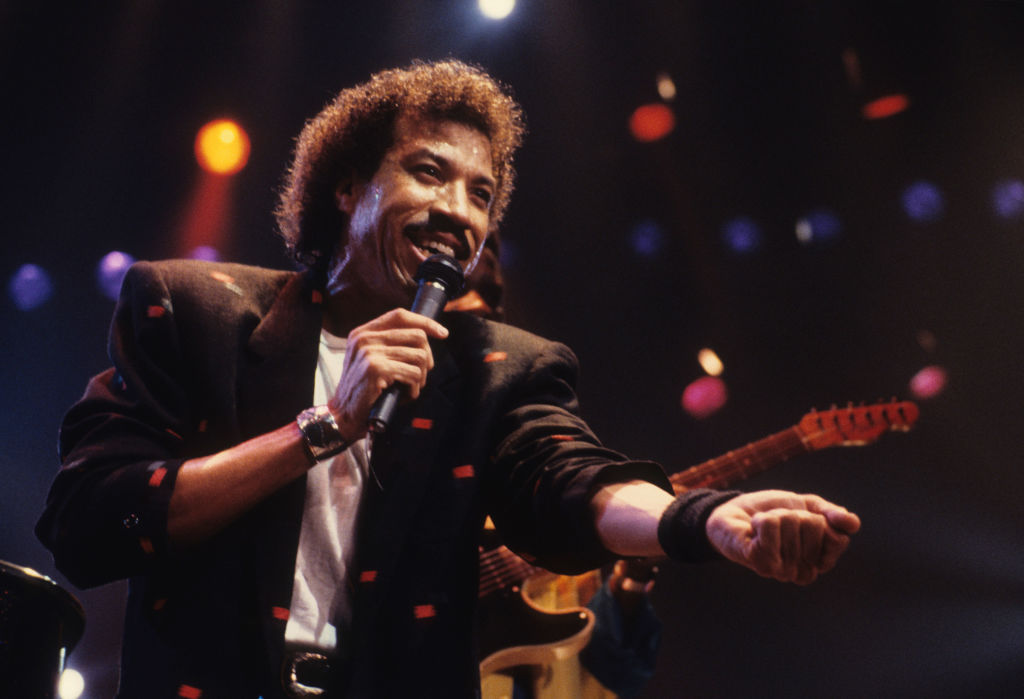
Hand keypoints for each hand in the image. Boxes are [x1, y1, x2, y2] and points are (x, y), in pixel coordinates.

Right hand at [327, 308, 448, 440]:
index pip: (400, 316)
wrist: (343, 414)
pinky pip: (413, 374)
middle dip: (426, 358)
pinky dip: (414, 389)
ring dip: (420, 378)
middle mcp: (365, 339)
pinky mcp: (376, 369)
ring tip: (409, 388)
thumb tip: (426, 337)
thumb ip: (390, 344)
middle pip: (417, 336)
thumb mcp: (372, 359)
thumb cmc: (363, 389)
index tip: (442, 333)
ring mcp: (370, 352)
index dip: (425, 322)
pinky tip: (405, 396)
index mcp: (363, 332)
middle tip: (419, 375)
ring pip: (419, 356)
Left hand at [705, 490, 860, 584]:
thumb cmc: (770, 511)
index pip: (838, 539)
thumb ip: (831, 515)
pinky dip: (762, 519)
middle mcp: (801, 572)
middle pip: (815, 526)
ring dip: (776, 515)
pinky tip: (753, 530)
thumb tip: (853, 524)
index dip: (822, 521)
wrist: (732, 512)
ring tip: (764, 526)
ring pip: (793, 522)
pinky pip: (771, 525)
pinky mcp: (760, 562)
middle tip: (778, 521)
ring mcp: (781, 570)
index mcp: (816, 562)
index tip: (803, 519)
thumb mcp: (805, 506)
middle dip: (795, 514)